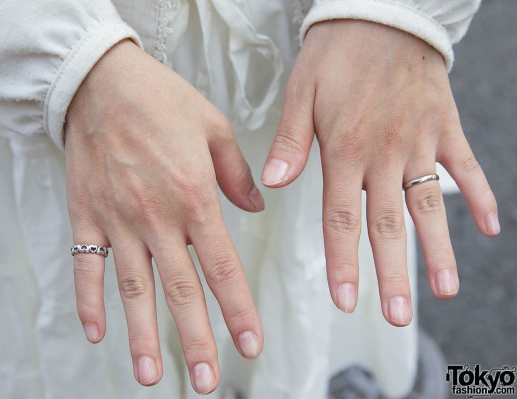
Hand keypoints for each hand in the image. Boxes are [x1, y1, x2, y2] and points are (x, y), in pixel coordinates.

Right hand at [65, 40, 263, 393]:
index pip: (222, 267)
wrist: (101, 81)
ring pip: (134, 289)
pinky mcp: (86, 215)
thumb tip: (254, 208)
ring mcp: (117, 220)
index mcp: (195, 197)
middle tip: (208, 380)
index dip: (238, 310)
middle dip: (197, 340)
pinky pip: (87, 265)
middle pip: (181, 291)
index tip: (250, 344)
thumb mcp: (214, 127)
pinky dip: (89, 301)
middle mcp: (157, 217)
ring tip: (152, 375)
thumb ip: (237, 174)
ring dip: (143, 335)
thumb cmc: (160, 99)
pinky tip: (96, 333)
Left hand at [262, 20, 498, 325]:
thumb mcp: (301, 92)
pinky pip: (466, 167)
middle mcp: (386, 155)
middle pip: (389, 226)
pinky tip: (489, 229)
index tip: (346, 300)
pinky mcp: (444, 128)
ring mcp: (420, 143)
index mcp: (347, 151)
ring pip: (429, 206)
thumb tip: (273, 186)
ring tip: (445, 290)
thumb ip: (291, 142)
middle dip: (392, 274)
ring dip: (439, 251)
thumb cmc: (336, 54)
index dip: (343, 263)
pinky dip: (479, 196)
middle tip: (396, 315)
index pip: (342, 219)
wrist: (381, 13)